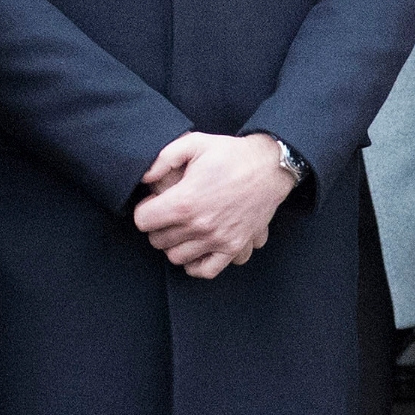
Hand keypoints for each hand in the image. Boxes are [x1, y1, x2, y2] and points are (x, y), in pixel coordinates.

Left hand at [133, 132, 294, 280]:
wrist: (270, 166)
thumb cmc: (231, 154)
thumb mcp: (194, 143)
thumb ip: (163, 159)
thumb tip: (144, 178)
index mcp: (185, 201)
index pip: (143, 221)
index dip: (145, 209)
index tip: (154, 202)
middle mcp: (199, 226)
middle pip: (157, 241)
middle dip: (157, 226)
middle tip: (168, 214)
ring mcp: (218, 239)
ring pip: (177, 257)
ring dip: (174, 244)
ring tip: (182, 228)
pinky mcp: (234, 247)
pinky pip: (206, 270)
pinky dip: (196, 265)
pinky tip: (195, 248)